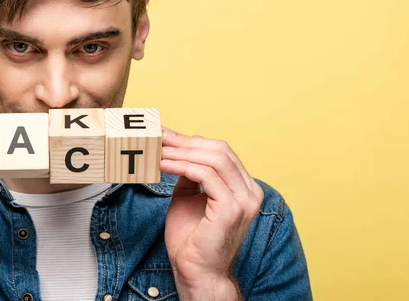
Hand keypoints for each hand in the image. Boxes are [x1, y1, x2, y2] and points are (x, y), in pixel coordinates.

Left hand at [160, 127, 263, 299]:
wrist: (196, 272)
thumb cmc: (192, 240)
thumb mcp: (188, 198)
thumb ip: (189, 175)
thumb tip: (178, 153)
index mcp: (244, 188)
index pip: (221, 152)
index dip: (192, 140)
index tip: (167, 136)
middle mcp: (250, 191)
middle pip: (220, 149)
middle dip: (186, 141)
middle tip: (160, 138)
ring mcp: (244, 200)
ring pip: (214, 158)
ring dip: (181, 152)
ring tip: (158, 151)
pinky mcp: (231, 208)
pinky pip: (206, 175)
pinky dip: (182, 165)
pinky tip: (163, 165)